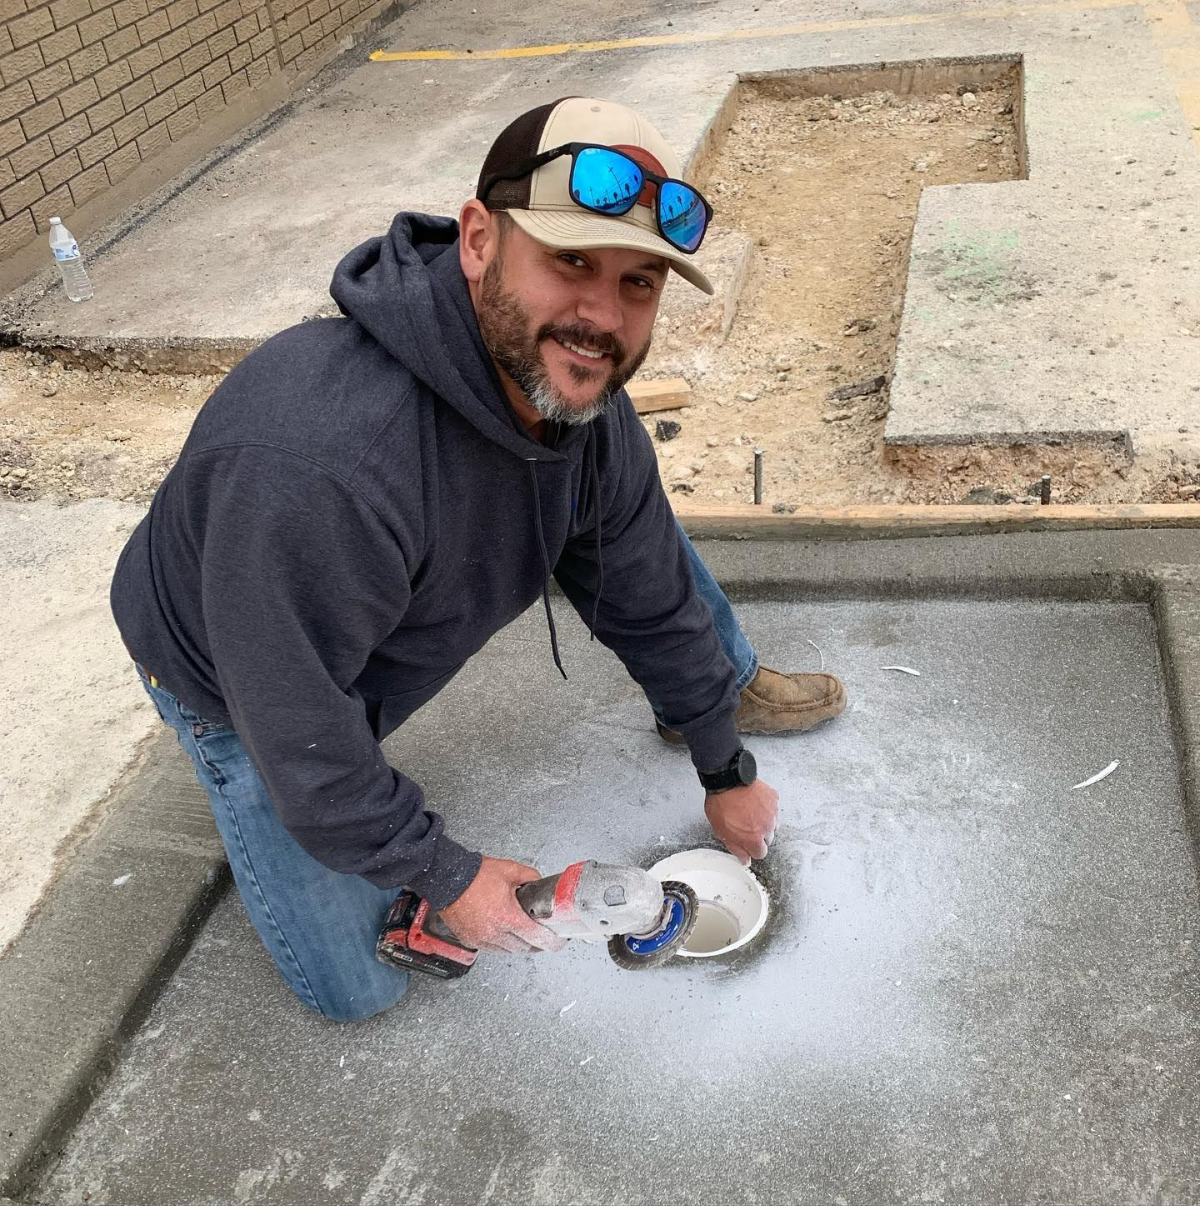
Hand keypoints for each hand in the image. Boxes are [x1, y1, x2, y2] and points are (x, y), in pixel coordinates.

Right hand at [438, 856, 567, 954]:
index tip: (558, 942)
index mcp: (507, 916)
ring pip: (508, 951)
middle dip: (536, 944)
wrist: (446, 878)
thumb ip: (530, 877)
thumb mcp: (510, 870)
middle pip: (524, 949)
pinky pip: (492, 949)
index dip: (551, 942)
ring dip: (519, 945)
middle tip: (543, 935)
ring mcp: (481, 939)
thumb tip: (540, 883)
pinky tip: (505, 934)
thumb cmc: (475, 875)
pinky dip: (501, 944)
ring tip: (524, 934)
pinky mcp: (470, 940)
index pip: (536, 937)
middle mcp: (494, 932)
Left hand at [705, 778, 779, 864]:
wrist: (727, 781)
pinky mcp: (774, 800)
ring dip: (764, 822)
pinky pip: (773, 810)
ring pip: (772, 825)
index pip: (760, 854)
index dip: (751, 849)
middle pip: (767, 840)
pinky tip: (755, 804)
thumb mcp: (721, 832)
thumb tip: (745, 860)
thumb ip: (736, 849)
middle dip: (758, 836)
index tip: (747, 843)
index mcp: (753, 839)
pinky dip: (766, 809)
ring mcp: (772, 813)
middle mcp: (766, 828)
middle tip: (746, 825)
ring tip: (750, 813)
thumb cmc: (722, 804)